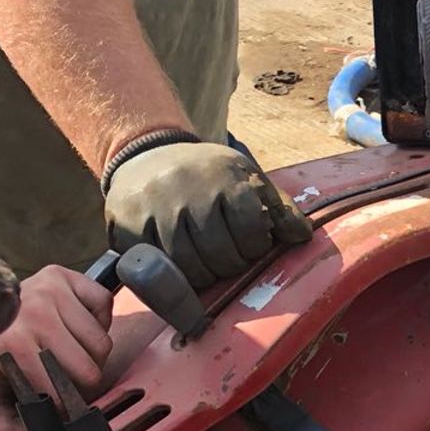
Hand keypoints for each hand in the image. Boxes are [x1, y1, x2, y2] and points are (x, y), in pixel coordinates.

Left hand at [0, 264, 112, 430]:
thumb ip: (4, 429)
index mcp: (16, 343)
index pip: (66, 392)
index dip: (64, 405)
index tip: (53, 401)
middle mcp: (37, 312)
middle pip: (92, 369)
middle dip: (81, 382)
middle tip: (62, 377)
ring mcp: (53, 291)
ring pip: (102, 343)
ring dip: (91, 354)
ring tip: (66, 351)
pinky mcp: (67, 277)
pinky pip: (105, 305)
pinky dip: (99, 320)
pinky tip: (76, 326)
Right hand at [104, 141, 311, 289]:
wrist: (145, 154)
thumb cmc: (206, 176)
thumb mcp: (245, 179)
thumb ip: (278, 209)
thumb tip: (303, 237)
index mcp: (224, 176)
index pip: (253, 233)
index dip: (256, 247)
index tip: (249, 242)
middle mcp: (186, 188)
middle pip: (221, 257)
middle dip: (231, 265)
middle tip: (227, 256)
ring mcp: (153, 208)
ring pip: (189, 269)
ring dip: (203, 277)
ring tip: (206, 263)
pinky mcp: (126, 225)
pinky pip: (156, 270)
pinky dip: (171, 276)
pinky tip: (178, 264)